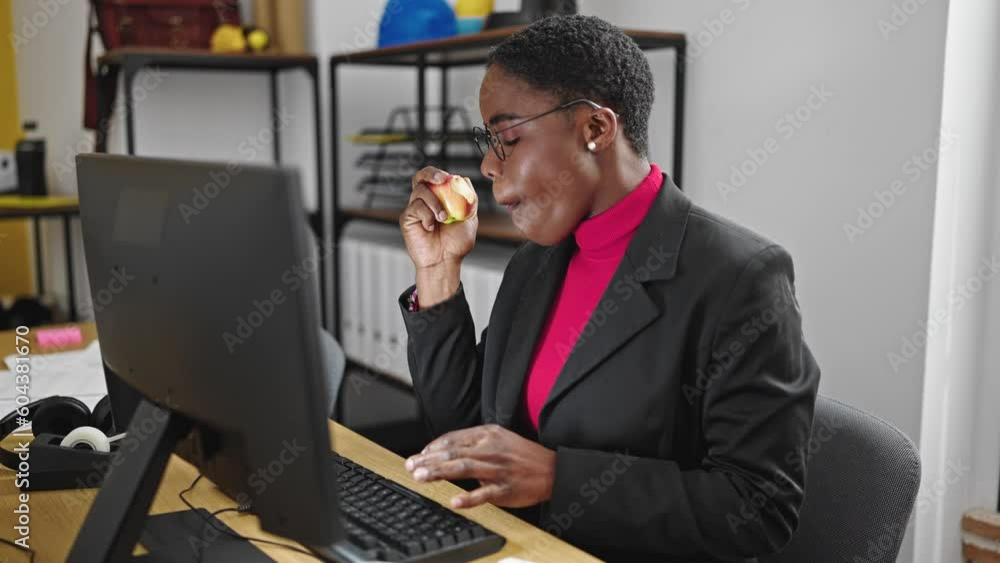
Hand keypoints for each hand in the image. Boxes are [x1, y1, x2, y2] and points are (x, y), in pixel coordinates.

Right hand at [400, 167, 478, 270]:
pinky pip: (415, 207)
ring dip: (434, 202)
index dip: (438, 173)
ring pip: (419, 191)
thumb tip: (464, 180)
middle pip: (420, 177)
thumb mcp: (469, 218)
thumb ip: (469, 199)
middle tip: (440, 180)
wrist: (445, 261)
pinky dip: (426, 215)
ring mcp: (415, 208)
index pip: (434, 177)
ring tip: (443, 218)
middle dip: (430, 174)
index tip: (447, 177)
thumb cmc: (456, 243)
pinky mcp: (407, 218)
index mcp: (439, 197)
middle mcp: (425, 200)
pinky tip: (431, 227)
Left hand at [404, 424, 556, 508]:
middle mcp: (491, 449)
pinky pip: (484, 493)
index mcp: (488, 434)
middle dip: (428, 459)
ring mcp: (498, 469)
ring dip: (439, 472)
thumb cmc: (522, 455)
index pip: (453, 438)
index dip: (432, 447)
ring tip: (421, 477)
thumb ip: (474, 441)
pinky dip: (469, 497)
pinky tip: (454, 500)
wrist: (552, 470)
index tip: (418, 455)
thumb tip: (445, 449)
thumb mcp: (499, 438)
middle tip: (411, 466)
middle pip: (453, 452)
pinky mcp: (506, 489)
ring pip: (463, 468)